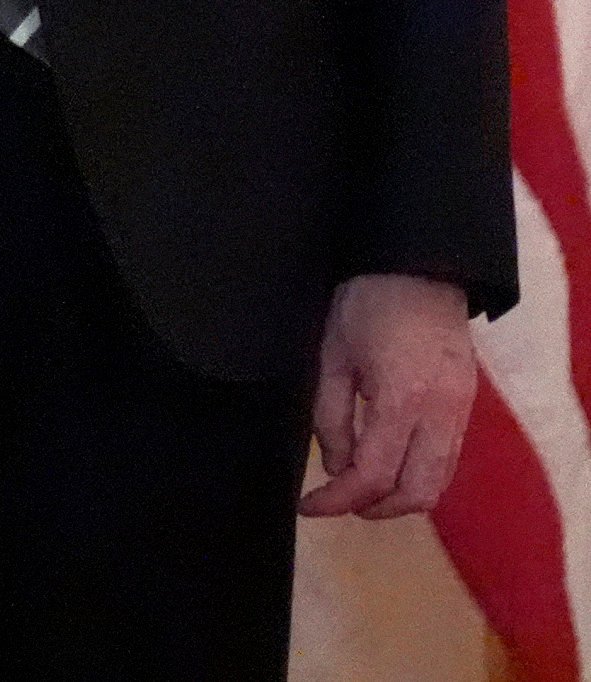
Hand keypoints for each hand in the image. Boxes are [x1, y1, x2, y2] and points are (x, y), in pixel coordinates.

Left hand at [302, 272, 477, 519]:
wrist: (419, 269)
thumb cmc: (365, 304)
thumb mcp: (332, 357)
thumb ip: (331, 416)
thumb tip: (337, 468)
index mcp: (401, 399)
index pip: (373, 474)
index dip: (339, 499)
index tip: (310, 505)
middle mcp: (440, 415)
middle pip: (416, 493)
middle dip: (373, 508)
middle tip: (335, 501)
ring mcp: (461, 413)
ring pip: (438, 484)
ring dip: (398, 498)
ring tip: (358, 490)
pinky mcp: (467, 408)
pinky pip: (447, 462)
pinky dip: (417, 478)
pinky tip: (387, 467)